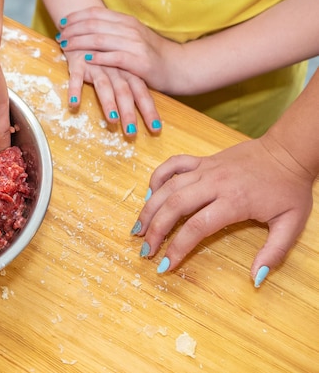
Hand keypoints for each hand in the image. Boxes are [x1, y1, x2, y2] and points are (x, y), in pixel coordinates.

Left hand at [59, 7, 181, 94]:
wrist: (178, 67)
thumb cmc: (152, 54)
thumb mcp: (133, 37)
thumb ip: (114, 32)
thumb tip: (91, 30)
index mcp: (126, 21)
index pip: (96, 13)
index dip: (77, 17)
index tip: (62, 23)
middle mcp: (130, 29)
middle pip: (94, 25)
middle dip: (73, 30)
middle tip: (60, 36)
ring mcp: (135, 44)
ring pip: (101, 39)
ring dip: (80, 43)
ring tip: (66, 47)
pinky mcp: (139, 62)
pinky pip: (115, 58)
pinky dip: (99, 58)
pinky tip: (86, 60)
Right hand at [61, 46, 160, 135]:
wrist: (84, 23)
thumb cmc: (103, 50)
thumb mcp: (120, 64)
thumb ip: (128, 82)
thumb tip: (139, 106)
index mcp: (127, 70)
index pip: (142, 92)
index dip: (149, 110)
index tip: (156, 130)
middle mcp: (114, 68)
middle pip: (125, 93)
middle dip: (130, 113)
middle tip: (132, 133)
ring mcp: (96, 65)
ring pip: (104, 86)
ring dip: (109, 104)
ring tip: (112, 121)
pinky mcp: (78, 61)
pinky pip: (76, 77)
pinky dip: (75, 90)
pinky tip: (74, 104)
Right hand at [133, 137, 314, 286]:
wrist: (288, 150)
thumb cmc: (289, 188)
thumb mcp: (291, 224)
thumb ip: (274, 253)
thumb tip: (256, 279)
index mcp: (234, 201)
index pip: (196, 227)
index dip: (177, 248)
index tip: (165, 265)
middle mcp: (214, 183)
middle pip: (174, 206)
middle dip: (155, 230)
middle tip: (145, 250)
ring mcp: (205, 169)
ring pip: (168, 187)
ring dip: (149, 208)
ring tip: (138, 229)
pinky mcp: (202, 160)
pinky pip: (173, 165)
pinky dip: (157, 178)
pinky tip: (150, 194)